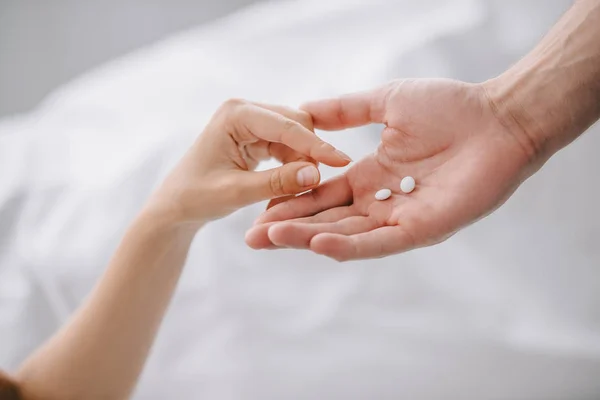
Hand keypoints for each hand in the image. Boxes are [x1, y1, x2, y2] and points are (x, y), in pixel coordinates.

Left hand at [145, 99, 350, 224]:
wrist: (175, 206)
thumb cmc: (195, 197)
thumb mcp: (236, 192)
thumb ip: (277, 182)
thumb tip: (316, 174)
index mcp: (236, 114)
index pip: (287, 125)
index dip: (316, 145)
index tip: (342, 162)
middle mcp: (245, 111)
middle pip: (296, 124)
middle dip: (309, 154)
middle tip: (316, 186)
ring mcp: (251, 122)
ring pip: (295, 137)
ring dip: (301, 163)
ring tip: (298, 193)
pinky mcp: (256, 136)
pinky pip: (287, 148)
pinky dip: (292, 167)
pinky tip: (290, 188)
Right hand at [245, 79, 538, 260]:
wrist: (499, 118)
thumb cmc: (451, 107)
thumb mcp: (386, 102)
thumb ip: (345, 110)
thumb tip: (304, 106)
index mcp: (371, 174)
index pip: (322, 194)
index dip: (291, 201)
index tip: (258, 208)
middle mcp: (381, 201)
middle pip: (327, 219)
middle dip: (289, 228)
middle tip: (252, 237)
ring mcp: (400, 217)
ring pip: (347, 234)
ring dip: (309, 238)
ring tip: (271, 238)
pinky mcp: (423, 228)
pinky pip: (380, 241)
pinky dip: (349, 246)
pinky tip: (318, 244)